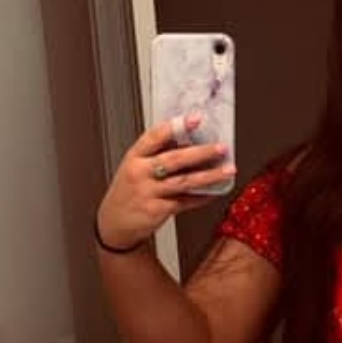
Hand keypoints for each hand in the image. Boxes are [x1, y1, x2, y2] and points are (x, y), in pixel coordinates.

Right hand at [97, 114, 235, 250]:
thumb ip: (157, 155)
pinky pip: (185, 202)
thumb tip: (191, 142)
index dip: (176, 126)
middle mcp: (140, 173)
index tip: (195, 119)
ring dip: (209, 175)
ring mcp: (148, 193)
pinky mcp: (157, 210)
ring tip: (228, 169)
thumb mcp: (135, 168)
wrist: (114, 223)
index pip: (154, 137)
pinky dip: (202, 197)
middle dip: (201, 152)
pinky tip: (215, 191)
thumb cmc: (128, 191)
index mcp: (134, 157)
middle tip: (221, 147)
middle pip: (174, 159)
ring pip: (184, 181)